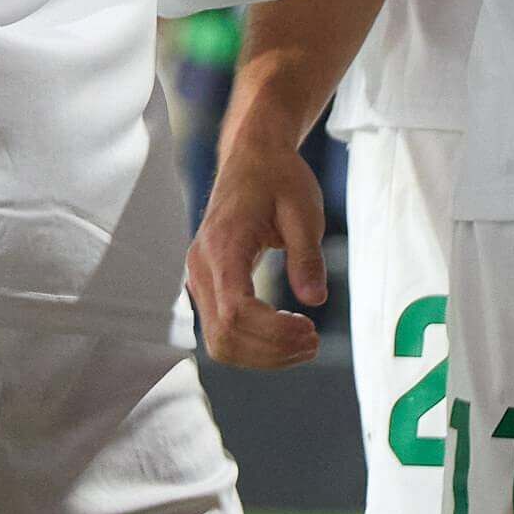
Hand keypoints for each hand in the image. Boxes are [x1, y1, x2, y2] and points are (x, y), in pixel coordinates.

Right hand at [185, 117, 328, 368]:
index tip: (311, 330)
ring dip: (263, 356)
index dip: (273, 334)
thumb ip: (307, 257)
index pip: (236, 311)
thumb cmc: (278, 178)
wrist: (252, 157)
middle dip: (271, 352)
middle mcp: (201, 267)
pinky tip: (285, 333)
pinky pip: (222, 331)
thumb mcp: (303, 211)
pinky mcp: (207, 285)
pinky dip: (253, 345)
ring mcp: (199, 278)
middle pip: (224, 337)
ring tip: (304, 342)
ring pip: (219, 343)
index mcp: (222, 246)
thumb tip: (315, 300)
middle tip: (313, 342)